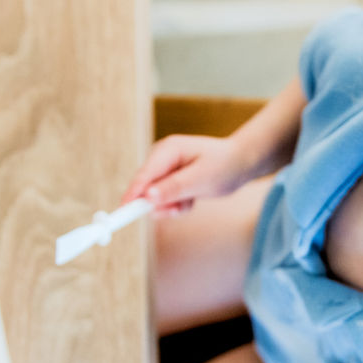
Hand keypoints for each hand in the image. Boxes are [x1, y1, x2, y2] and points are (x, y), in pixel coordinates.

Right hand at [120, 134, 249, 216]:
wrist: (241, 163)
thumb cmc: (225, 166)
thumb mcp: (202, 179)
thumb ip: (174, 188)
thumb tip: (148, 197)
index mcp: (168, 149)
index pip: (144, 176)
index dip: (132, 196)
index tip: (121, 213)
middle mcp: (161, 157)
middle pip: (145, 189)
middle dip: (163, 204)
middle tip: (183, 207)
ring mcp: (163, 168)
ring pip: (155, 199)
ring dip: (173, 206)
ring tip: (193, 199)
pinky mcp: (167, 179)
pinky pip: (164, 201)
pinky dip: (178, 205)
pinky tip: (192, 198)